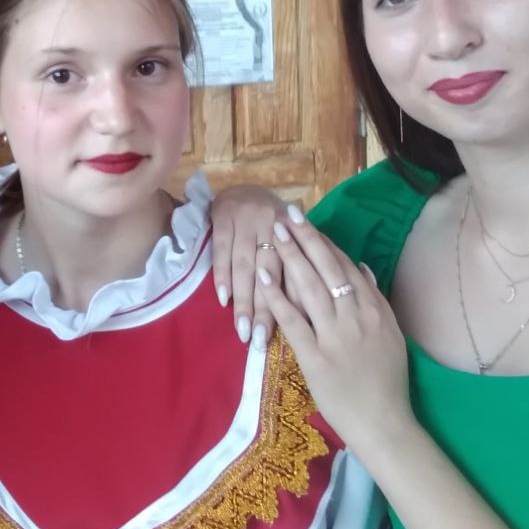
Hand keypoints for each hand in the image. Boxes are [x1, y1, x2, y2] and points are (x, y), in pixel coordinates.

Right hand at [211, 184, 299, 348]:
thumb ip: (296, 269)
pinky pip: (222, 250)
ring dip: (243, 300)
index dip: (292, 306)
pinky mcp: (223, 215)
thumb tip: (306, 315)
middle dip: (265, 309)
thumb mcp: (288, 242)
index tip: (290, 336)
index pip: (295, 273)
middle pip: (270, 272)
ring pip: (246, 265)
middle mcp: (274, 223)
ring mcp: (248, 218)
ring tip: (241, 330)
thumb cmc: (272, 224)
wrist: (244, 186)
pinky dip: (222, 275)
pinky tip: (223, 298)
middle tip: (259, 341)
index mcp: (295, 232)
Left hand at [259, 213, 416, 457]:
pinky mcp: (316, 358)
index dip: (323, 242)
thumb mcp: (390, 334)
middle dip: (304, 239)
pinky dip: (277, 298)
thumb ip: (376, 299)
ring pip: (309, 288)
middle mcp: (356, 317)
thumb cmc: (386, 380)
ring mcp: (335, 337)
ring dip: (289, 258)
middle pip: (326, 270)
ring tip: (272, 234)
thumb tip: (361, 266)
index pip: (346, 266)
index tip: (306, 222)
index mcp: (375, 310)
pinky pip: (293, 322)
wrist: (384, 422)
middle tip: (284, 215)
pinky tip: (263, 278)